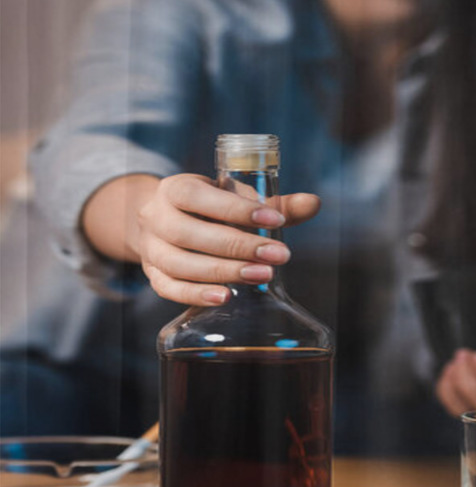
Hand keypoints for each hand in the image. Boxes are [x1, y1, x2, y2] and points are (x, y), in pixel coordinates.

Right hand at [135, 173, 319, 305]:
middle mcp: (155, 217)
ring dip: (223, 271)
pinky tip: (226, 297)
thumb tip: (313, 204)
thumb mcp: (237, 199)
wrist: (168, 222)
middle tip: (278, 256)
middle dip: (238, 246)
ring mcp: (150, 249)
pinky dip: (197, 294)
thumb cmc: (211, 209)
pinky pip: (169, 288)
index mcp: (174, 188)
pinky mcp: (152, 275)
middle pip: (189, 234)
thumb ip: (274, 204)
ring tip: (261, 275)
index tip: (275, 221)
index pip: (198, 197)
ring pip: (180, 264)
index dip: (236, 209)